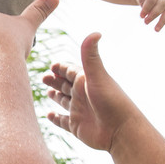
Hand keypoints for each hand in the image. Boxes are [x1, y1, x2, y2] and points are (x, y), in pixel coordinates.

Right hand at [43, 33, 139, 151]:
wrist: (120, 131)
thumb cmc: (111, 101)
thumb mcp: (98, 76)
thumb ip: (91, 56)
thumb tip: (95, 32)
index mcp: (86, 81)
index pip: (71, 71)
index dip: (62, 68)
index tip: (52, 65)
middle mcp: (82, 95)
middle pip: (65, 85)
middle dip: (55, 80)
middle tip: (43, 77)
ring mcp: (79, 110)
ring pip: (64, 101)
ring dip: (55, 96)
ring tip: (47, 92)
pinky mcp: (76, 126)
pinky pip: (63, 121)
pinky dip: (55, 119)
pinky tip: (48, 115)